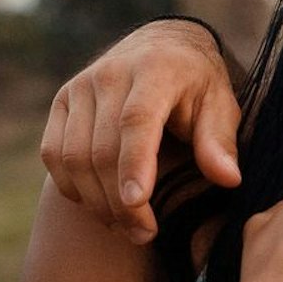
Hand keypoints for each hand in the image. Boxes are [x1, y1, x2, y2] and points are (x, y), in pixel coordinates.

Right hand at [41, 19, 240, 243]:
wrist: (161, 47)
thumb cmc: (197, 86)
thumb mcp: (220, 105)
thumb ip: (219, 142)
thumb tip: (228, 179)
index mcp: (156, 70)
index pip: (136, 121)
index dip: (135, 165)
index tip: (139, 204)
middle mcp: (111, 74)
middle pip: (102, 149)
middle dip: (120, 202)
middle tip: (144, 235)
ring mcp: (81, 86)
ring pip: (73, 156)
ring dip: (96, 201)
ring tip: (125, 228)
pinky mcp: (62, 101)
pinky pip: (53, 154)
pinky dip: (72, 186)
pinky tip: (99, 205)